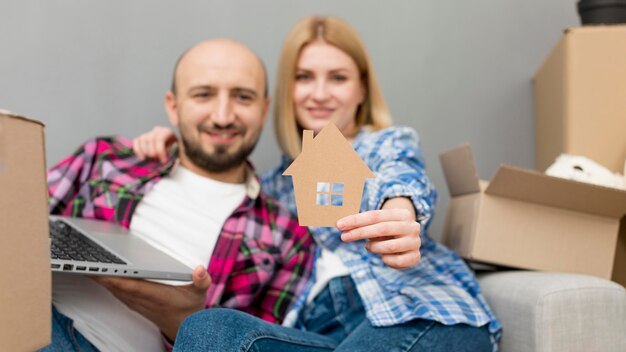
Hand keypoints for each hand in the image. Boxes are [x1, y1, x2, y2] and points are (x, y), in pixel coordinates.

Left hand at [92, 266, 211, 340]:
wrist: (184, 327)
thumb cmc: (190, 309)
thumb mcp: (200, 294)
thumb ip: (202, 281)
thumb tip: (200, 270)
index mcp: (157, 295)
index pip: (133, 286)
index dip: (117, 278)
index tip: (103, 270)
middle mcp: (144, 300)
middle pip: (118, 286)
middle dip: (102, 274)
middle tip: (87, 261)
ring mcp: (137, 303)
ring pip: (114, 290)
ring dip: (101, 278)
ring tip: (89, 264)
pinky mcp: (134, 304)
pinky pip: (117, 293)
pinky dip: (107, 283)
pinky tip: (100, 276)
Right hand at [132, 125, 176, 162]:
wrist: (170, 148)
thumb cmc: (174, 151)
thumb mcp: (176, 152)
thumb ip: (172, 154)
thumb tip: (167, 160)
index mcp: (167, 132)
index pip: (160, 139)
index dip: (160, 151)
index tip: (163, 161)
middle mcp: (157, 130)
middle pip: (150, 139)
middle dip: (152, 151)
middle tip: (156, 160)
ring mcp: (148, 133)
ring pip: (142, 139)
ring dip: (145, 151)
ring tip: (150, 159)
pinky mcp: (141, 138)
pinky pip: (136, 141)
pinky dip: (137, 149)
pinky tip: (142, 157)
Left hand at [337, 198, 420, 268]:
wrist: (408, 242)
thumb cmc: (387, 230)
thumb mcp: (378, 224)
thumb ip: (363, 223)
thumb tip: (341, 224)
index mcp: (402, 214)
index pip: (376, 215)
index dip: (356, 220)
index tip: (340, 225)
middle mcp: (411, 226)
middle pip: (382, 228)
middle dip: (360, 233)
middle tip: (343, 237)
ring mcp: (415, 242)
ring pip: (388, 247)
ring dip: (373, 247)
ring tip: (368, 247)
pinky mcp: (415, 257)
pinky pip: (396, 261)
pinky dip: (385, 260)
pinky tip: (383, 257)